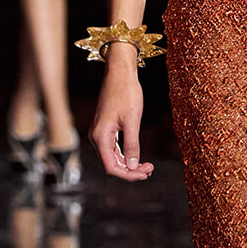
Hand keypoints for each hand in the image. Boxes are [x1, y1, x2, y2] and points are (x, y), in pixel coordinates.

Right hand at [89, 48, 153, 180]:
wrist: (119, 72)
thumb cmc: (126, 93)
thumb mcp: (132, 120)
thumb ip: (132, 145)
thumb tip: (132, 166)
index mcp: (101, 136)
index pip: (111, 167)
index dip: (128, 175)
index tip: (145, 173)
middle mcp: (96, 137)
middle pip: (111, 164)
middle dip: (130, 170)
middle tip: (150, 169)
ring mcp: (99, 133)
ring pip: (112, 157)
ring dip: (128, 164)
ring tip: (147, 166)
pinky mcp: (104, 128)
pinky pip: (113, 148)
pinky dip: (125, 155)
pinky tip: (137, 157)